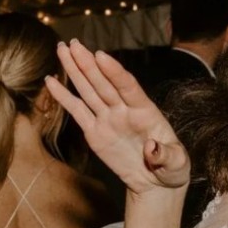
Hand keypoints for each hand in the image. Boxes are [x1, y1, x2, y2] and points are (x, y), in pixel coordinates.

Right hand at [44, 40, 190, 194]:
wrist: (155, 183)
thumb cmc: (171, 169)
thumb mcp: (176, 165)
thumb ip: (166, 155)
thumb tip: (151, 148)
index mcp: (146, 112)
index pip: (128, 87)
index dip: (114, 72)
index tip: (100, 56)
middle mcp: (124, 110)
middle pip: (104, 83)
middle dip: (88, 64)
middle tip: (74, 44)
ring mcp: (108, 119)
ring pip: (89, 91)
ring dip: (75, 71)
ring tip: (62, 50)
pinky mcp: (95, 132)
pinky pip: (78, 112)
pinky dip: (64, 97)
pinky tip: (51, 82)